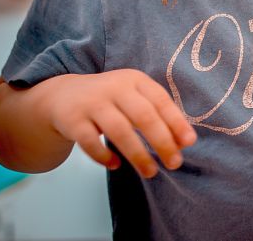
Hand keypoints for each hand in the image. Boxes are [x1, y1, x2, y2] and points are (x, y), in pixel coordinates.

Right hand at [40, 69, 196, 177]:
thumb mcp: (134, 98)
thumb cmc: (110, 100)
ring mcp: (92, 103)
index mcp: (135, 80)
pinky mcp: (72, 119)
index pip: (161, 101)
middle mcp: (115, 87)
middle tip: (174, 163)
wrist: (62, 95)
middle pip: (143, 116)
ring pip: (119, 130)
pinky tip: (116, 165)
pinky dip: (104, 156)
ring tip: (150, 172)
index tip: (189, 142)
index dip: (176, 122)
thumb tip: (181, 143)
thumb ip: (157, 115)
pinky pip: (90, 141)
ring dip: (137, 154)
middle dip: (162, 142)